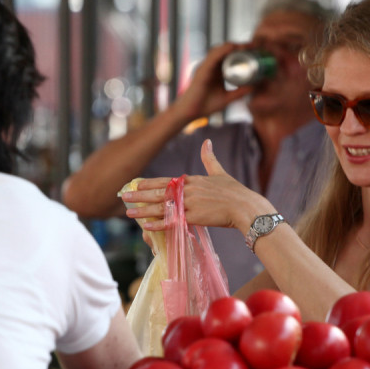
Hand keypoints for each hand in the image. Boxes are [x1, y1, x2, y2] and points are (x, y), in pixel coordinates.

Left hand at [122, 141, 274, 233]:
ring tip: (128, 213)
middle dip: (139, 196)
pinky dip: (158, 224)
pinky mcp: (194, 217)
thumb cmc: (235, 192)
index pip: (165, 180)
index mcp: (192, 180)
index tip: (135, 184)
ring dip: (143, 211)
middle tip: (123, 196)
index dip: (149, 183)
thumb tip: (207, 141)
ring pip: (161, 207)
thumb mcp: (220, 172)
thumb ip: (210, 158)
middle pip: (158, 192)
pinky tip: (146, 227)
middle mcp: (187, 190)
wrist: (246, 207)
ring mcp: (190, 204)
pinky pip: (172, 221)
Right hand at [172, 42, 254, 121]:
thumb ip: (239, 93)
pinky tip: (232, 47)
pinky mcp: (202, 71)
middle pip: (225, 50)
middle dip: (239, 46)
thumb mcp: (227, 98)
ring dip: (232, 46)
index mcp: (216, 70)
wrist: (190, 113)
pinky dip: (222, 51)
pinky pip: (212, 58)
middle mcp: (210, 66)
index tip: (255, 49)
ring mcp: (205, 67)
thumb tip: (254, 87)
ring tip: (246, 45)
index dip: (241, 50)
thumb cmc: (205, 105)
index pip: (228, 55)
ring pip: (219, 51)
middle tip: (253, 46)